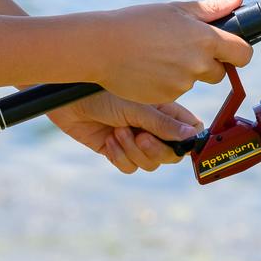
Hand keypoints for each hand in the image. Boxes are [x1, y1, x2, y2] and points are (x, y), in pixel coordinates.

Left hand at [49, 91, 203, 173]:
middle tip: (141, 137)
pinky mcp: (116, 151)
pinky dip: (119, 156)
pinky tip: (108, 139)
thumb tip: (194, 136)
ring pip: (149, 164)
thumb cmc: (103, 92)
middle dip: (155, 150)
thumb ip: (164, 124)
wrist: (67, 100)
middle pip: (170, 154)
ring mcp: (134, 139)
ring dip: (133, 151)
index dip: (186, 142)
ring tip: (118, 132)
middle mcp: (152, 126)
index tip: (179, 145)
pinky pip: (128, 167)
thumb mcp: (137, 108)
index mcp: (163, 110)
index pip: (188, 132)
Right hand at [93, 0, 253, 103]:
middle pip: (220, 72)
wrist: (103, 47)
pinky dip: (167, 82)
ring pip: (195, 80)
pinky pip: (176, 92)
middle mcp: (198, 64)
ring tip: (158, 55)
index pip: (243, 54)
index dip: (238, 52)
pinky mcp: (167, 98)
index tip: (228, 49)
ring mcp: (183, 84)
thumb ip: (211, 8)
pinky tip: (149, 68)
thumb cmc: (138, 22)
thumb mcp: (175, 10)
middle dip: (208, 63)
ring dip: (184, 71)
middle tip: (182, 48)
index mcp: (205, 39)